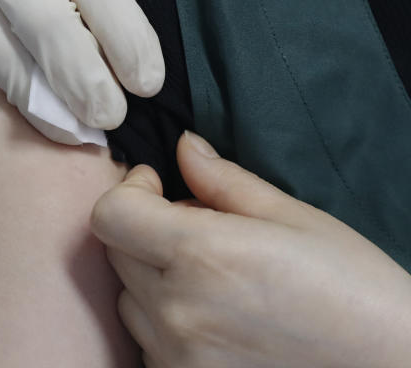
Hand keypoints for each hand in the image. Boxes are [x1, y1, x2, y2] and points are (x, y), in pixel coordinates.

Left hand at [91, 131, 410, 367]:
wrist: (389, 367)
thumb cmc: (351, 287)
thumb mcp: (291, 218)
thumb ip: (222, 181)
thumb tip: (184, 147)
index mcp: (200, 256)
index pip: (110, 214)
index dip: (130, 191)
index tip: (157, 185)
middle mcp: (177, 310)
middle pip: (116, 252)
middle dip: (143, 227)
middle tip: (196, 227)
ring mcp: (177, 355)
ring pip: (127, 298)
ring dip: (151, 277)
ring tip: (210, 276)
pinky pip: (146, 341)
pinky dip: (164, 321)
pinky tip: (212, 315)